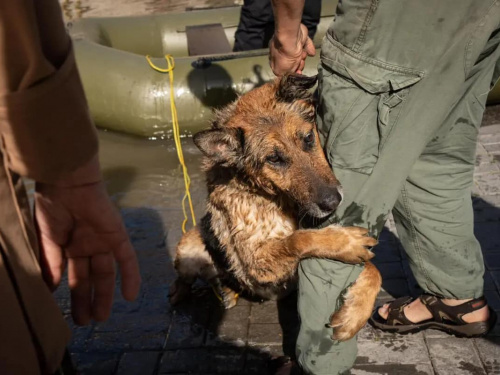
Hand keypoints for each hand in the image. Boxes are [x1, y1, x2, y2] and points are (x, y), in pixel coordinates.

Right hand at [35, 156, 140, 324]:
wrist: (67, 183)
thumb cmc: (53, 207)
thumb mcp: (47, 239)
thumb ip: (50, 263)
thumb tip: (49, 289)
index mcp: (69, 247)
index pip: (73, 276)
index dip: (73, 295)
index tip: (68, 315)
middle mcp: (88, 246)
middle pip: (90, 278)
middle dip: (88, 300)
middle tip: (85, 322)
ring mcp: (103, 242)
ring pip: (107, 273)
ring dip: (106, 294)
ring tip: (101, 317)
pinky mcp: (117, 235)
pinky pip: (127, 259)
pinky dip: (130, 276)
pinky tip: (130, 296)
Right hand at [269, 23, 315, 75]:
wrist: (291, 38)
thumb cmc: (284, 55)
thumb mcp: (280, 71)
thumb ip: (284, 75)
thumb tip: (289, 76)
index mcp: (276, 60)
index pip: (284, 69)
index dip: (292, 72)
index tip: (297, 73)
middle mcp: (282, 52)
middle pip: (294, 63)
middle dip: (298, 64)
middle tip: (300, 62)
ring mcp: (292, 45)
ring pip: (300, 55)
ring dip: (303, 56)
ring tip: (302, 54)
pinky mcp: (300, 38)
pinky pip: (306, 46)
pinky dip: (309, 49)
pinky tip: (310, 52)